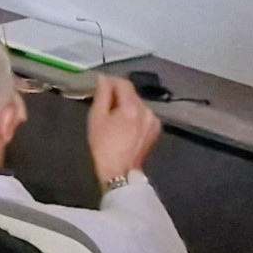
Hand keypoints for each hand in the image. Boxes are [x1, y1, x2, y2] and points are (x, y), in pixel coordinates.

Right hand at [86, 73, 161, 188]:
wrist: (120, 172)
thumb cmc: (103, 146)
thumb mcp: (96, 118)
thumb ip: (101, 95)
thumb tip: (104, 79)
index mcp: (132, 107)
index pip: (123, 83)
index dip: (110, 81)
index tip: (100, 84)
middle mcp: (147, 111)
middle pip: (132, 94)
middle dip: (118, 95)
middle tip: (103, 103)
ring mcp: (153, 121)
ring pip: (138, 104)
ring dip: (126, 105)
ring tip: (113, 118)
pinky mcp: (155, 130)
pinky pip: (143, 115)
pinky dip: (134, 116)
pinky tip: (125, 126)